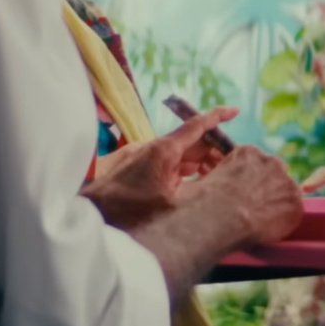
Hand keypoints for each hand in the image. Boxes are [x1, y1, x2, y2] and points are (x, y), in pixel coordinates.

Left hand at [83, 106, 237, 229]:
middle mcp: (153, 149)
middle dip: (213, 151)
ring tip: (217, 177)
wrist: (89, 215)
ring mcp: (142, 158)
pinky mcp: (134, 169)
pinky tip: (192, 185)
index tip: (235, 111)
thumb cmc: (128, 212)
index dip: (217, 117)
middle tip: (233, 165)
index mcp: (164, 150)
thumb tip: (216, 185)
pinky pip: (164, 165)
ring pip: (178, 156)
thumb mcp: (172, 204)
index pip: (196, 126)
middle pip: (190, 143)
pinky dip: (182, 172)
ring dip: (198, 164)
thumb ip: (196, 190)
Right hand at [181, 145, 305, 246]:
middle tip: (252, 207)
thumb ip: (222, 173)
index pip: (254, 163)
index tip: (242, 193)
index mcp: (248, 153)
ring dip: (276, 203)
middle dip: (266, 188)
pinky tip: (269, 229)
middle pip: (274, 174)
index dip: (249, 180)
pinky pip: (293, 212)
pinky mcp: (296, 203)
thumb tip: (220, 182)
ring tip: (260, 220)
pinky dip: (284, 221)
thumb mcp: (207, 176)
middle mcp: (271, 161)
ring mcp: (286, 181)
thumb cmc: (205, 201)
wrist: (218, 218)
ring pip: (285, 192)